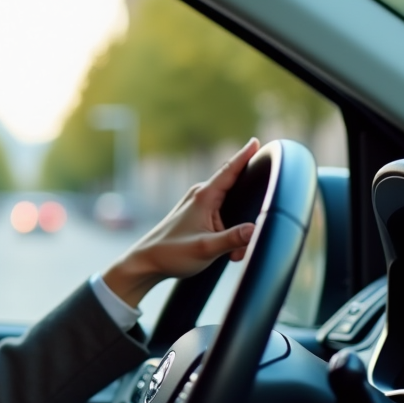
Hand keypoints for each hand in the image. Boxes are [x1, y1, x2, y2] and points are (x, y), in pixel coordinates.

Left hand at [102, 138, 259, 307]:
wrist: (147, 262)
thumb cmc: (172, 253)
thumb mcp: (206, 249)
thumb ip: (232, 239)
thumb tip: (256, 229)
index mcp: (203, 197)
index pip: (229, 171)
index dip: (244, 155)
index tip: (256, 140)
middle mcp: (201, 195)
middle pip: (236, 192)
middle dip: (248, 213)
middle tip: (244, 244)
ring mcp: (198, 204)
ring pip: (231, 210)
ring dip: (236, 232)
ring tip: (232, 255)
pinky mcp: (197, 215)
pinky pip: (222, 218)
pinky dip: (228, 234)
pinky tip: (225, 252)